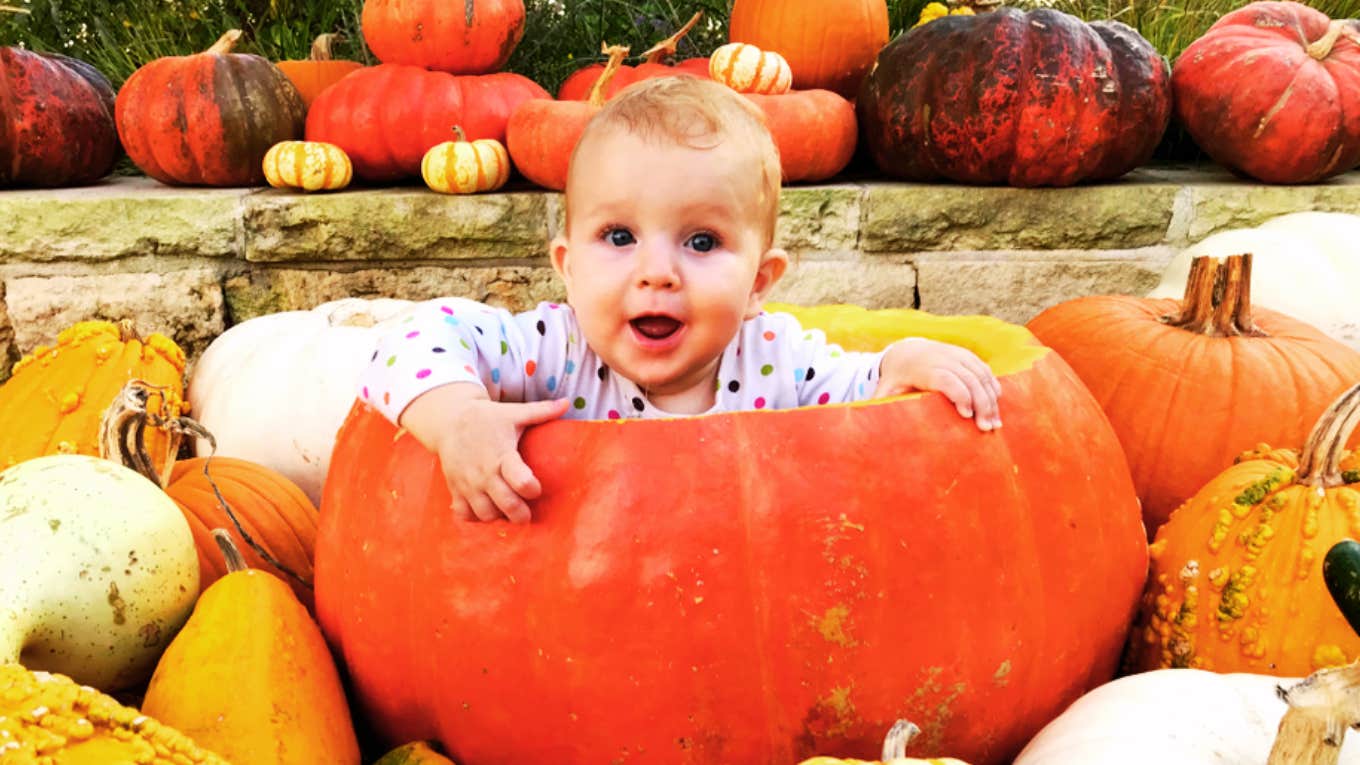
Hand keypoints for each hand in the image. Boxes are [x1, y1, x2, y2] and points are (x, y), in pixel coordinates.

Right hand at [400, 383, 569, 522]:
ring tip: (506, 509)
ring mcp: (468, 484)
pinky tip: (485, 508)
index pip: (521, 481)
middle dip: (520, 515)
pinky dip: (475, 518)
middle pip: (506, 505)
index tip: (536, 488)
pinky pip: (464, 515)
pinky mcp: (455, 489)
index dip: (533, 489)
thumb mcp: (513, 413)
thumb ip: (541, 411)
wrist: (448, 420)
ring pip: (485, 514)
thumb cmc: (486, 418)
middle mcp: (484, 473)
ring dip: (499, 517)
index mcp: (502, 455)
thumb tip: (567, 402)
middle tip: (526, 514)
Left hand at [874, 338, 1001, 430]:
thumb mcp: (885, 389)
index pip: (946, 379)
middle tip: (986, 428)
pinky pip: (984, 369)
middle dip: (981, 403)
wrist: (905, 351)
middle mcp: (942, 357)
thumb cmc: (895, 378)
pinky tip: (996, 405)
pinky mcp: (966, 355)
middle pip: (968, 378)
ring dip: (991, 398)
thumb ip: (880, 403)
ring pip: (980, 374)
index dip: (959, 395)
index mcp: (922, 368)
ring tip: (995, 423)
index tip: (966, 416)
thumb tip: (867, 421)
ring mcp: (956, 354)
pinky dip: (992, 386)